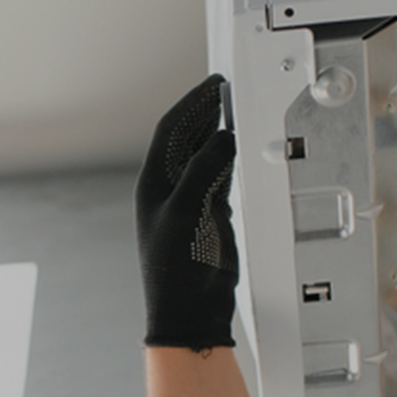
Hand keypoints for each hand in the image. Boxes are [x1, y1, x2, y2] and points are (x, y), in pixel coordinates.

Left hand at [135, 74, 238, 349]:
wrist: (191, 310)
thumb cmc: (177, 270)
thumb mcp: (187, 211)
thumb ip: (205, 170)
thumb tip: (224, 137)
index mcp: (154, 183)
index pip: (172, 130)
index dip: (191, 103)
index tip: (212, 85)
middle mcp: (170, 188)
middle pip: (188, 137)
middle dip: (206, 111)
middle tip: (227, 89)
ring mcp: (191, 200)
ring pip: (206, 154)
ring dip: (219, 130)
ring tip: (237, 107)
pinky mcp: (211, 214)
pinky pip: (222, 175)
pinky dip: (232, 157)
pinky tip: (242, 145)